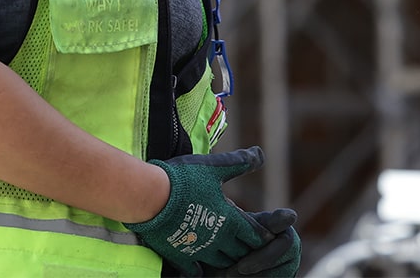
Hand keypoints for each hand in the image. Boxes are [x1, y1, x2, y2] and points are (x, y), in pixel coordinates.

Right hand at [123, 147, 299, 276]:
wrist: (151, 196)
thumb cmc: (184, 179)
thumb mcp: (214, 166)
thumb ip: (238, 162)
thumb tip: (260, 154)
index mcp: (230, 219)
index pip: (255, 234)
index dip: (262, 235)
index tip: (268, 236)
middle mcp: (219, 239)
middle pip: (241, 252)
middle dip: (247, 250)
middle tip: (250, 249)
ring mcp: (200, 250)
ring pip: (222, 262)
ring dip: (227, 260)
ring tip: (229, 257)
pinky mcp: (181, 256)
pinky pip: (196, 270)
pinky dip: (200, 269)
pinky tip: (200, 267)